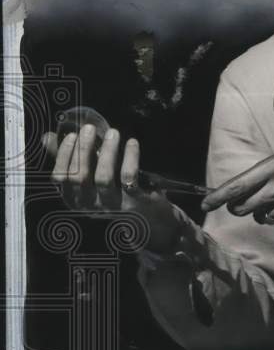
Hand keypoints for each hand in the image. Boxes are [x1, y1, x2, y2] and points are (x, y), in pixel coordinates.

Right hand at [43, 125, 185, 252]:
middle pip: (79, 177)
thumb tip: (47, 137)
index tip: (72, 134)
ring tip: (113, 132)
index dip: (64, 155)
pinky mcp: (135, 203)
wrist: (150, 221)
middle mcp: (91, 206)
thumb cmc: (114, 194)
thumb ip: (69, 159)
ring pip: (104, 177)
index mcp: (75, 200)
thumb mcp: (90, 180)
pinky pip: (129, 178)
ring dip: (107, 152)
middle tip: (89, 128)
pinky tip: (132, 143)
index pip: (61, 178)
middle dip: (83, 150)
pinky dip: (130, 158)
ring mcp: (113, 206)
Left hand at [201, 140, 273, 225]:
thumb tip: (247, 189)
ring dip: (262, 211)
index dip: (218, 197)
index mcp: (273, 167)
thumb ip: (266, 172)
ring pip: (261, 217)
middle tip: (241, 203)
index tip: (206, 204)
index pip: (237, 186)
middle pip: (243, 208)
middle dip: (237, 207)